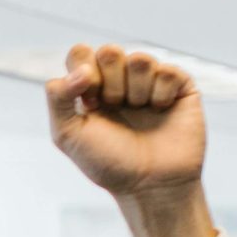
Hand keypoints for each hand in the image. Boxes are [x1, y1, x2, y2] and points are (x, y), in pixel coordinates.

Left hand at [45, 43, 216, 236]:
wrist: (149, 185)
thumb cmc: (108, 163)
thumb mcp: (68, 135)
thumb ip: (57, 98)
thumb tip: (76, 71)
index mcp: (91, 88)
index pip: (80, 53)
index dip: (82, 70)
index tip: (89, 101)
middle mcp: (120, 80)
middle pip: (109, 51)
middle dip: (109, 82)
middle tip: (114, 107)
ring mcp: (150, 81)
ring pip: (140, 59)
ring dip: (135, 91)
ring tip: (139, 112)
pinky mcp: (179, 86)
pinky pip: (167, 70)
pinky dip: (159, 94)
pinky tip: (160, 111)